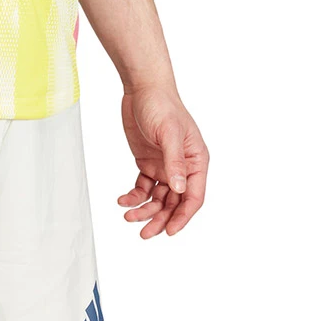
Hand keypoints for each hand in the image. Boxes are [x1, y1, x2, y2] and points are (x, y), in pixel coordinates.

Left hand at [117, 85, 207, 236]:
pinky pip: (143, 187)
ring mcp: (164, 166)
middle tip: (145, 233)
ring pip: (158, 198)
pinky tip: (124, 200)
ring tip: (129, 217)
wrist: (142, 88)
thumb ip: (175, 161)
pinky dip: (134, 196)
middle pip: (174, 202)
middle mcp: (182, 167)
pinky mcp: (148, 162)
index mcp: (196, 161)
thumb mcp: (169, 133)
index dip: (183, 216)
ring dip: (145, 210)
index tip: (169, 231)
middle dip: (161, 219)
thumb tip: (179, 188)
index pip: (193, 197)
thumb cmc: (162, 105)